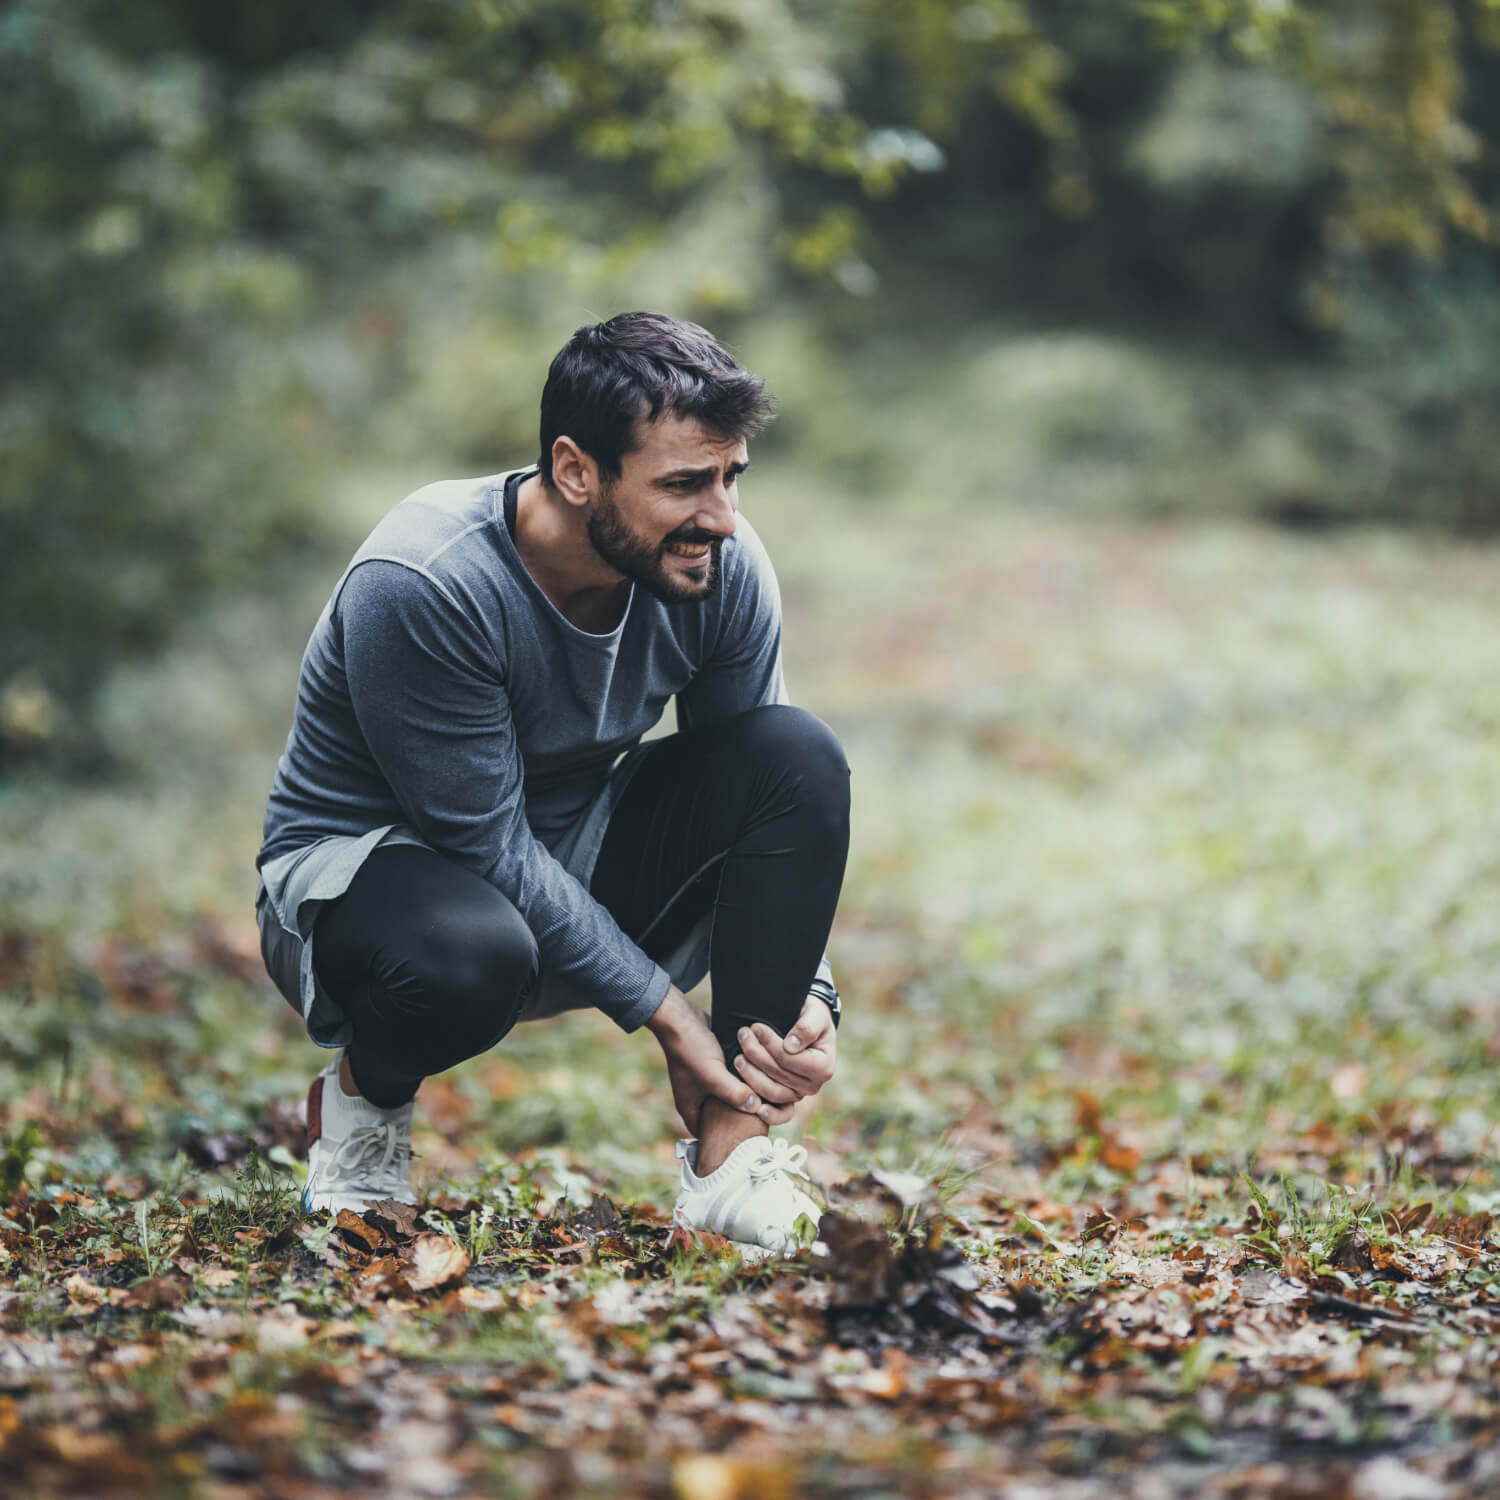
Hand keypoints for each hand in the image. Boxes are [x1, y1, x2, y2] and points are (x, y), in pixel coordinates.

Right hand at [646, 987, 793, 1135]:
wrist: (681, 1019)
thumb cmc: (691, 1049)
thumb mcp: (712, 1075)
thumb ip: (733, 1093)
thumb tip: (756, 1107)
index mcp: (691, 1108)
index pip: (708, 1134)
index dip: (726, 1138)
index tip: (749, 1134)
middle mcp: (698, 1098)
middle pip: (722, 1117)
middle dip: (739, 1116)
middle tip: (763, 1117)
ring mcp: (707, 1083)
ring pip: (730, 1097)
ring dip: (743, 1095)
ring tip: (764, 1097)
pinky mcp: (716, 1067)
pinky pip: (732, 1079)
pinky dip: (743, 1079)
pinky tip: (759, 1078)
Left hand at [731, 993, 837, 1107]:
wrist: (809, 1026)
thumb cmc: (813, 1017)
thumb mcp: (816, 1015)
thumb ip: (807, 1028)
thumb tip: (791, 1046)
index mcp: (824, 1068)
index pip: (790, 1059)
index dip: (771, 1044)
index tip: (755, 1027)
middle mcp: (813, 1086)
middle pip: (779, 1075)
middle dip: (757, 1055)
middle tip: (742, 1035)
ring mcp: (799, 1094)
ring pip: (773, 1092)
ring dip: (752, 1075)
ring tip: (738, 1057)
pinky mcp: (787, 1099)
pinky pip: (778, 1112)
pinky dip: (768, 1113)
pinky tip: (753, 1107)